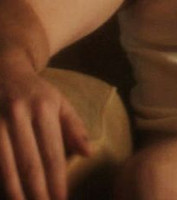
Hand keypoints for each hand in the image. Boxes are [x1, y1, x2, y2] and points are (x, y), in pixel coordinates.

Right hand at [0, 70, 90, 199]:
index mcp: (43, 108)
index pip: (52, 152)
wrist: (2, 69)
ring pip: (5, 167)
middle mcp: (18, 114)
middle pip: (29, 163)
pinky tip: (5, 193)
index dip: (57, 180)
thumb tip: (88, 153)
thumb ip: (74, 127)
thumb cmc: (35, 92)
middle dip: (37, 193)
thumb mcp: (59, 102)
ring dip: (14, 193)